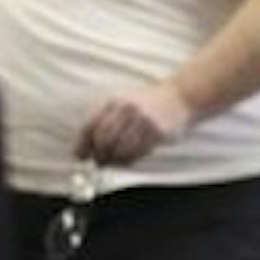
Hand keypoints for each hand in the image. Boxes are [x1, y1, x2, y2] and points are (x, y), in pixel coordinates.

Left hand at [75, 81, 194, 164]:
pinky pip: (137, 152)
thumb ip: (106, 120)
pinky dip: (128, 160)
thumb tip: (87, 147)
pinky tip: (126, 160)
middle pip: (104, 140)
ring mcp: (143, 121)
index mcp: (115, 101)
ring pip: (120, 149)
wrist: (180, 97)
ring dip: (113, 160)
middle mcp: (127, 110)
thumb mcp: (124, 102)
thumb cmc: (149, 103)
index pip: (91, 126)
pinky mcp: (157, 132)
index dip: (82, 144)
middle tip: (98, 162)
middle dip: (99, 155)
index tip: (79, 156)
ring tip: (112, 162)